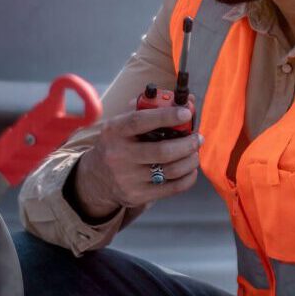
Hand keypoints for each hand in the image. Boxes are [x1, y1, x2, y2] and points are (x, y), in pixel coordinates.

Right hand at [68, 92, 199, 217]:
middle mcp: (119, 155)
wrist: (96, 177)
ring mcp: (128, 178)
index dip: (166, 116)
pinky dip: (188, 177)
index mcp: (114, 131)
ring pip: (171, 170)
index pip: (140, 121)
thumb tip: (186, 100)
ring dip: (190, 160)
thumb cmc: (118, 143)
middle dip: (187, 143)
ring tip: (194, 152)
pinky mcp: (138, 195)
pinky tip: (190, 169)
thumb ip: (149, 108)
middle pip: (163, 151)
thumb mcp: (122, 123)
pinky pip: (173, 188)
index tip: (186, 112)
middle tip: (198, 138)